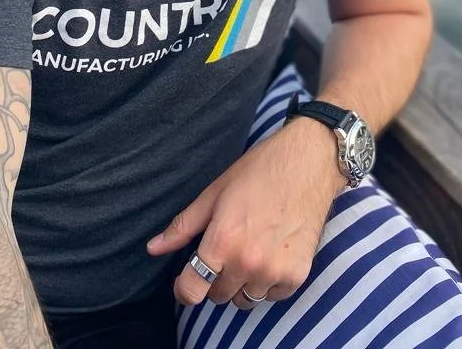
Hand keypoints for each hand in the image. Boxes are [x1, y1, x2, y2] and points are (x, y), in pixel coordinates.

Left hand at [146, 117, 341, 309]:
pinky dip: (267, 282)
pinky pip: (271, 296)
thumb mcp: (215, 192)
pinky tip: (270, 253)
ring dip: (241, 283)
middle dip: (215, 278)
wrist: (308, 162)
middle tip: (225, 250)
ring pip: (245, 299)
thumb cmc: (259, 171)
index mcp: (222, 241)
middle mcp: (248, 262)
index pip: (193, 290)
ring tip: (249, 250)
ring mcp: (274, 271)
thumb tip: (153, 248)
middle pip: (218, 296)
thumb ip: (184, 226)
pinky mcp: (297, 275)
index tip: (186, 280)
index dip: (184, 289)